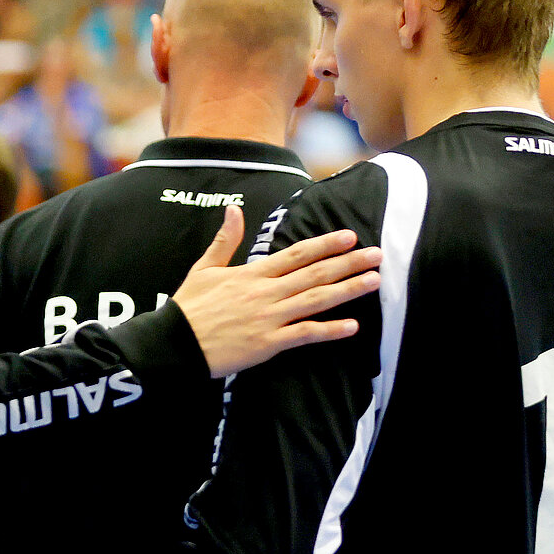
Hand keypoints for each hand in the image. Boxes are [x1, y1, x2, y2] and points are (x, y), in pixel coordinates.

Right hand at [172, 204, 380, 378]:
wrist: (175, 344)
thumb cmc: (188, 308)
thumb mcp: (204, 269)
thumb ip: (225, 240)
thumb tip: (233, 209)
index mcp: (252, 273)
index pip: (296, 253)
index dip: (325, 244)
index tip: (349, 237)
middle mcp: (266, 292)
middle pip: (315, 273)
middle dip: (349, 263)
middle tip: (377, 254)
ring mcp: (270, 318)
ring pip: (317, 300)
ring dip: (348, 290)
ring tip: (374, 281)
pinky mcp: (268, 344)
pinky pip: (305, 335)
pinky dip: (330, 331)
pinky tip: (353, 327)